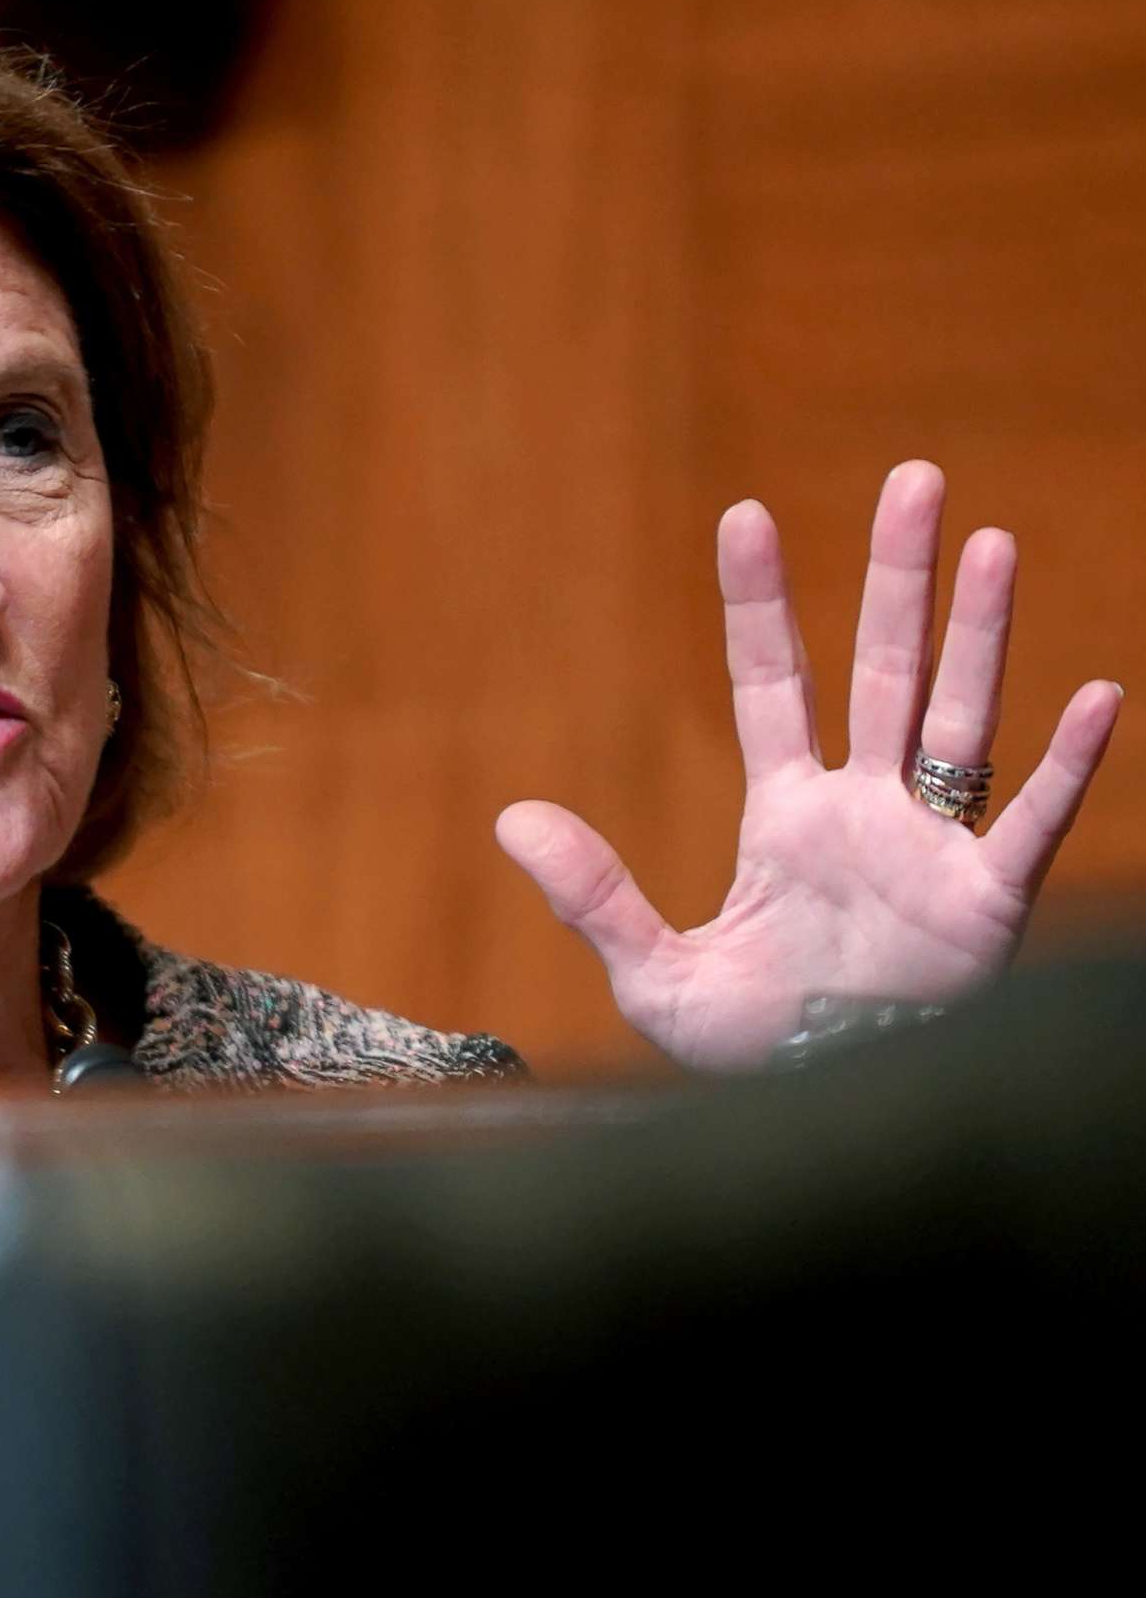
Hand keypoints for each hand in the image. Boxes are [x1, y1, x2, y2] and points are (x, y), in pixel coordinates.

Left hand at [496, 462, 1121, 1071]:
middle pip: (884, 667)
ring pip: (959, 715)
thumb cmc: (756, 1055)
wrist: (831, 1121)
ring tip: (991, 542)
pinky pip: (1029, 821)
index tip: (744, 513)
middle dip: (895, 575)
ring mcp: (930, 848)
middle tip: (914, 476)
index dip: (760, 603)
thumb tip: (510, 815)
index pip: (770, 683)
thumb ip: (593, 895)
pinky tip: (1094, 697)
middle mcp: (865, 811)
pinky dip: (1067, 764)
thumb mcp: (657, 976)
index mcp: (786, 817)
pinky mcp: (984, 903)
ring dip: (978, 632)